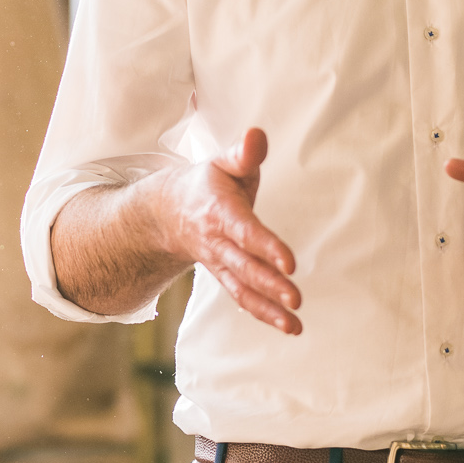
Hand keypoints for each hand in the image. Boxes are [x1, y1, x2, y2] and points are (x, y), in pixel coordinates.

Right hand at [163, 128, 301, 334]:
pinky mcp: (225, 276)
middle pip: (243, 266)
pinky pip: (242, 298)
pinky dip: (263, 314)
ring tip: (293, 325)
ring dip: (267, 309)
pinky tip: (289, 327)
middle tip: (295, 298)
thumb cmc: (208, 184)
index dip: (266, 247)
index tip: (289, 262)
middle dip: (269, 284)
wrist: (168, 211)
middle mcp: (217, 241)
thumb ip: (243, 153)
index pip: (244, 231)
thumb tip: (257, 135)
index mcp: (219, 210)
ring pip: (241, 289)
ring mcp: (219, 262)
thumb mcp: (223, 162)